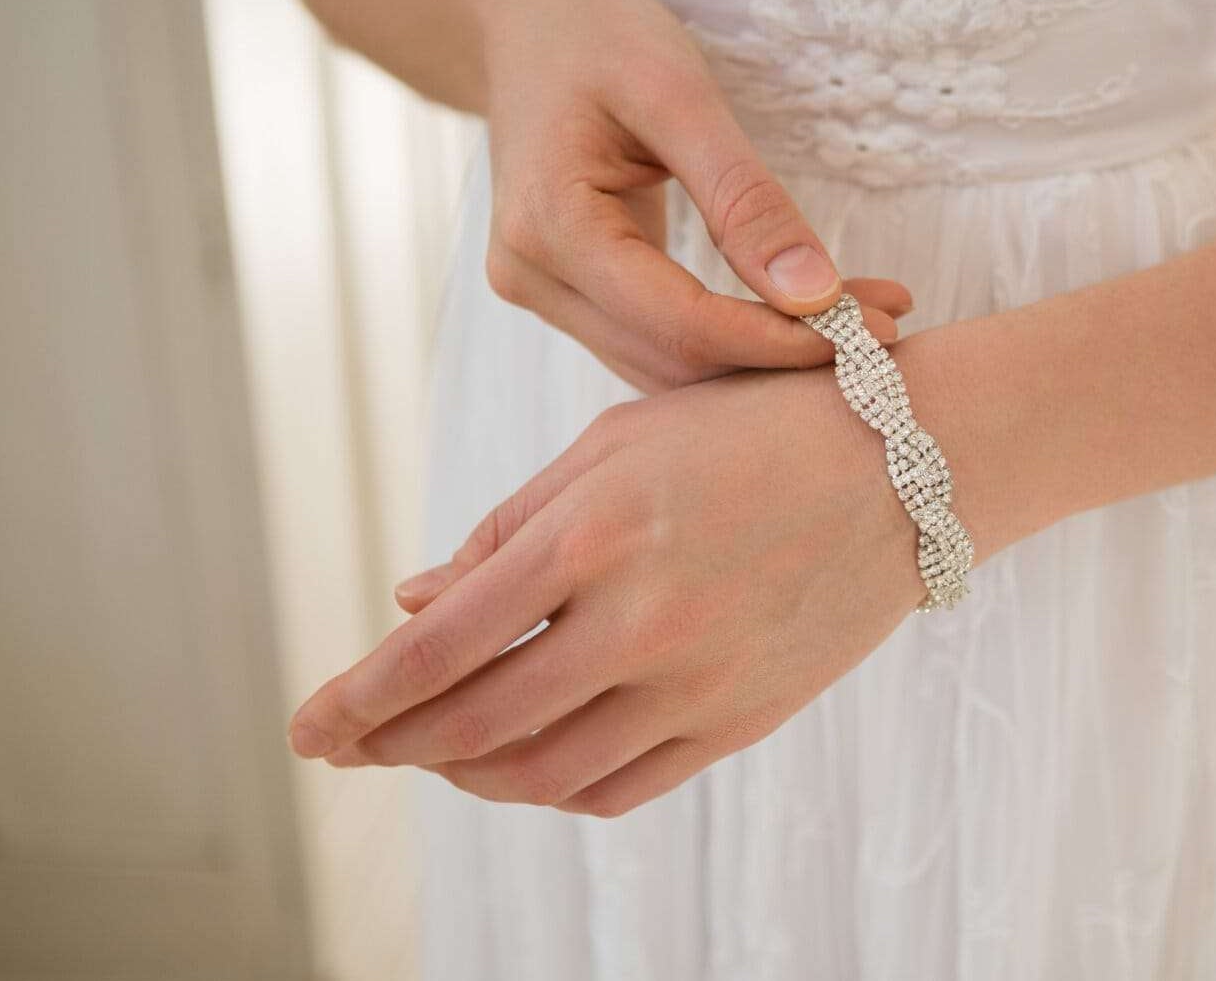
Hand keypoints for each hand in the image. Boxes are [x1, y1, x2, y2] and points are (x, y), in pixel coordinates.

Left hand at [284, 360, 953, 815]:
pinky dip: (554, 787)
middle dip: (393, 745)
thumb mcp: (619, 442)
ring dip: (469, 774)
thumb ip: (511, 525)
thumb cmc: (753, 428)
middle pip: (477, 724)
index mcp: (594, 532)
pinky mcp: (742, 720)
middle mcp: (640, 619)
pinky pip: (620, 787)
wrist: (909, 465)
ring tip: (437, 753)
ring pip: (544, 773)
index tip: (306, 727)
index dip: (358, 697)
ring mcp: (697, 682)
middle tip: (350, 748)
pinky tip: (528, 761)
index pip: (440, 645)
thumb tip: (415, 599)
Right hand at [472, 0, 911, 391]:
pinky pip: (658, 339)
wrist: (519, 18)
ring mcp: (544, 293)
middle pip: (676, 359)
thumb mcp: (677, 92)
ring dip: (765, 356)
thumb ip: (744, 197)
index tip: (874, 331)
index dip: (781, 341)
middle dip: (785, 355)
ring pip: (668, 365)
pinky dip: (733, 338)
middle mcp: (533, 278)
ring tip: (864, 320)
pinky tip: (802, 314)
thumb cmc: (595, 32)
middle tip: (889, 327)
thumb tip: (815, 295)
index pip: (682, 324)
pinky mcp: (569, 294)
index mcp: (550, 226)